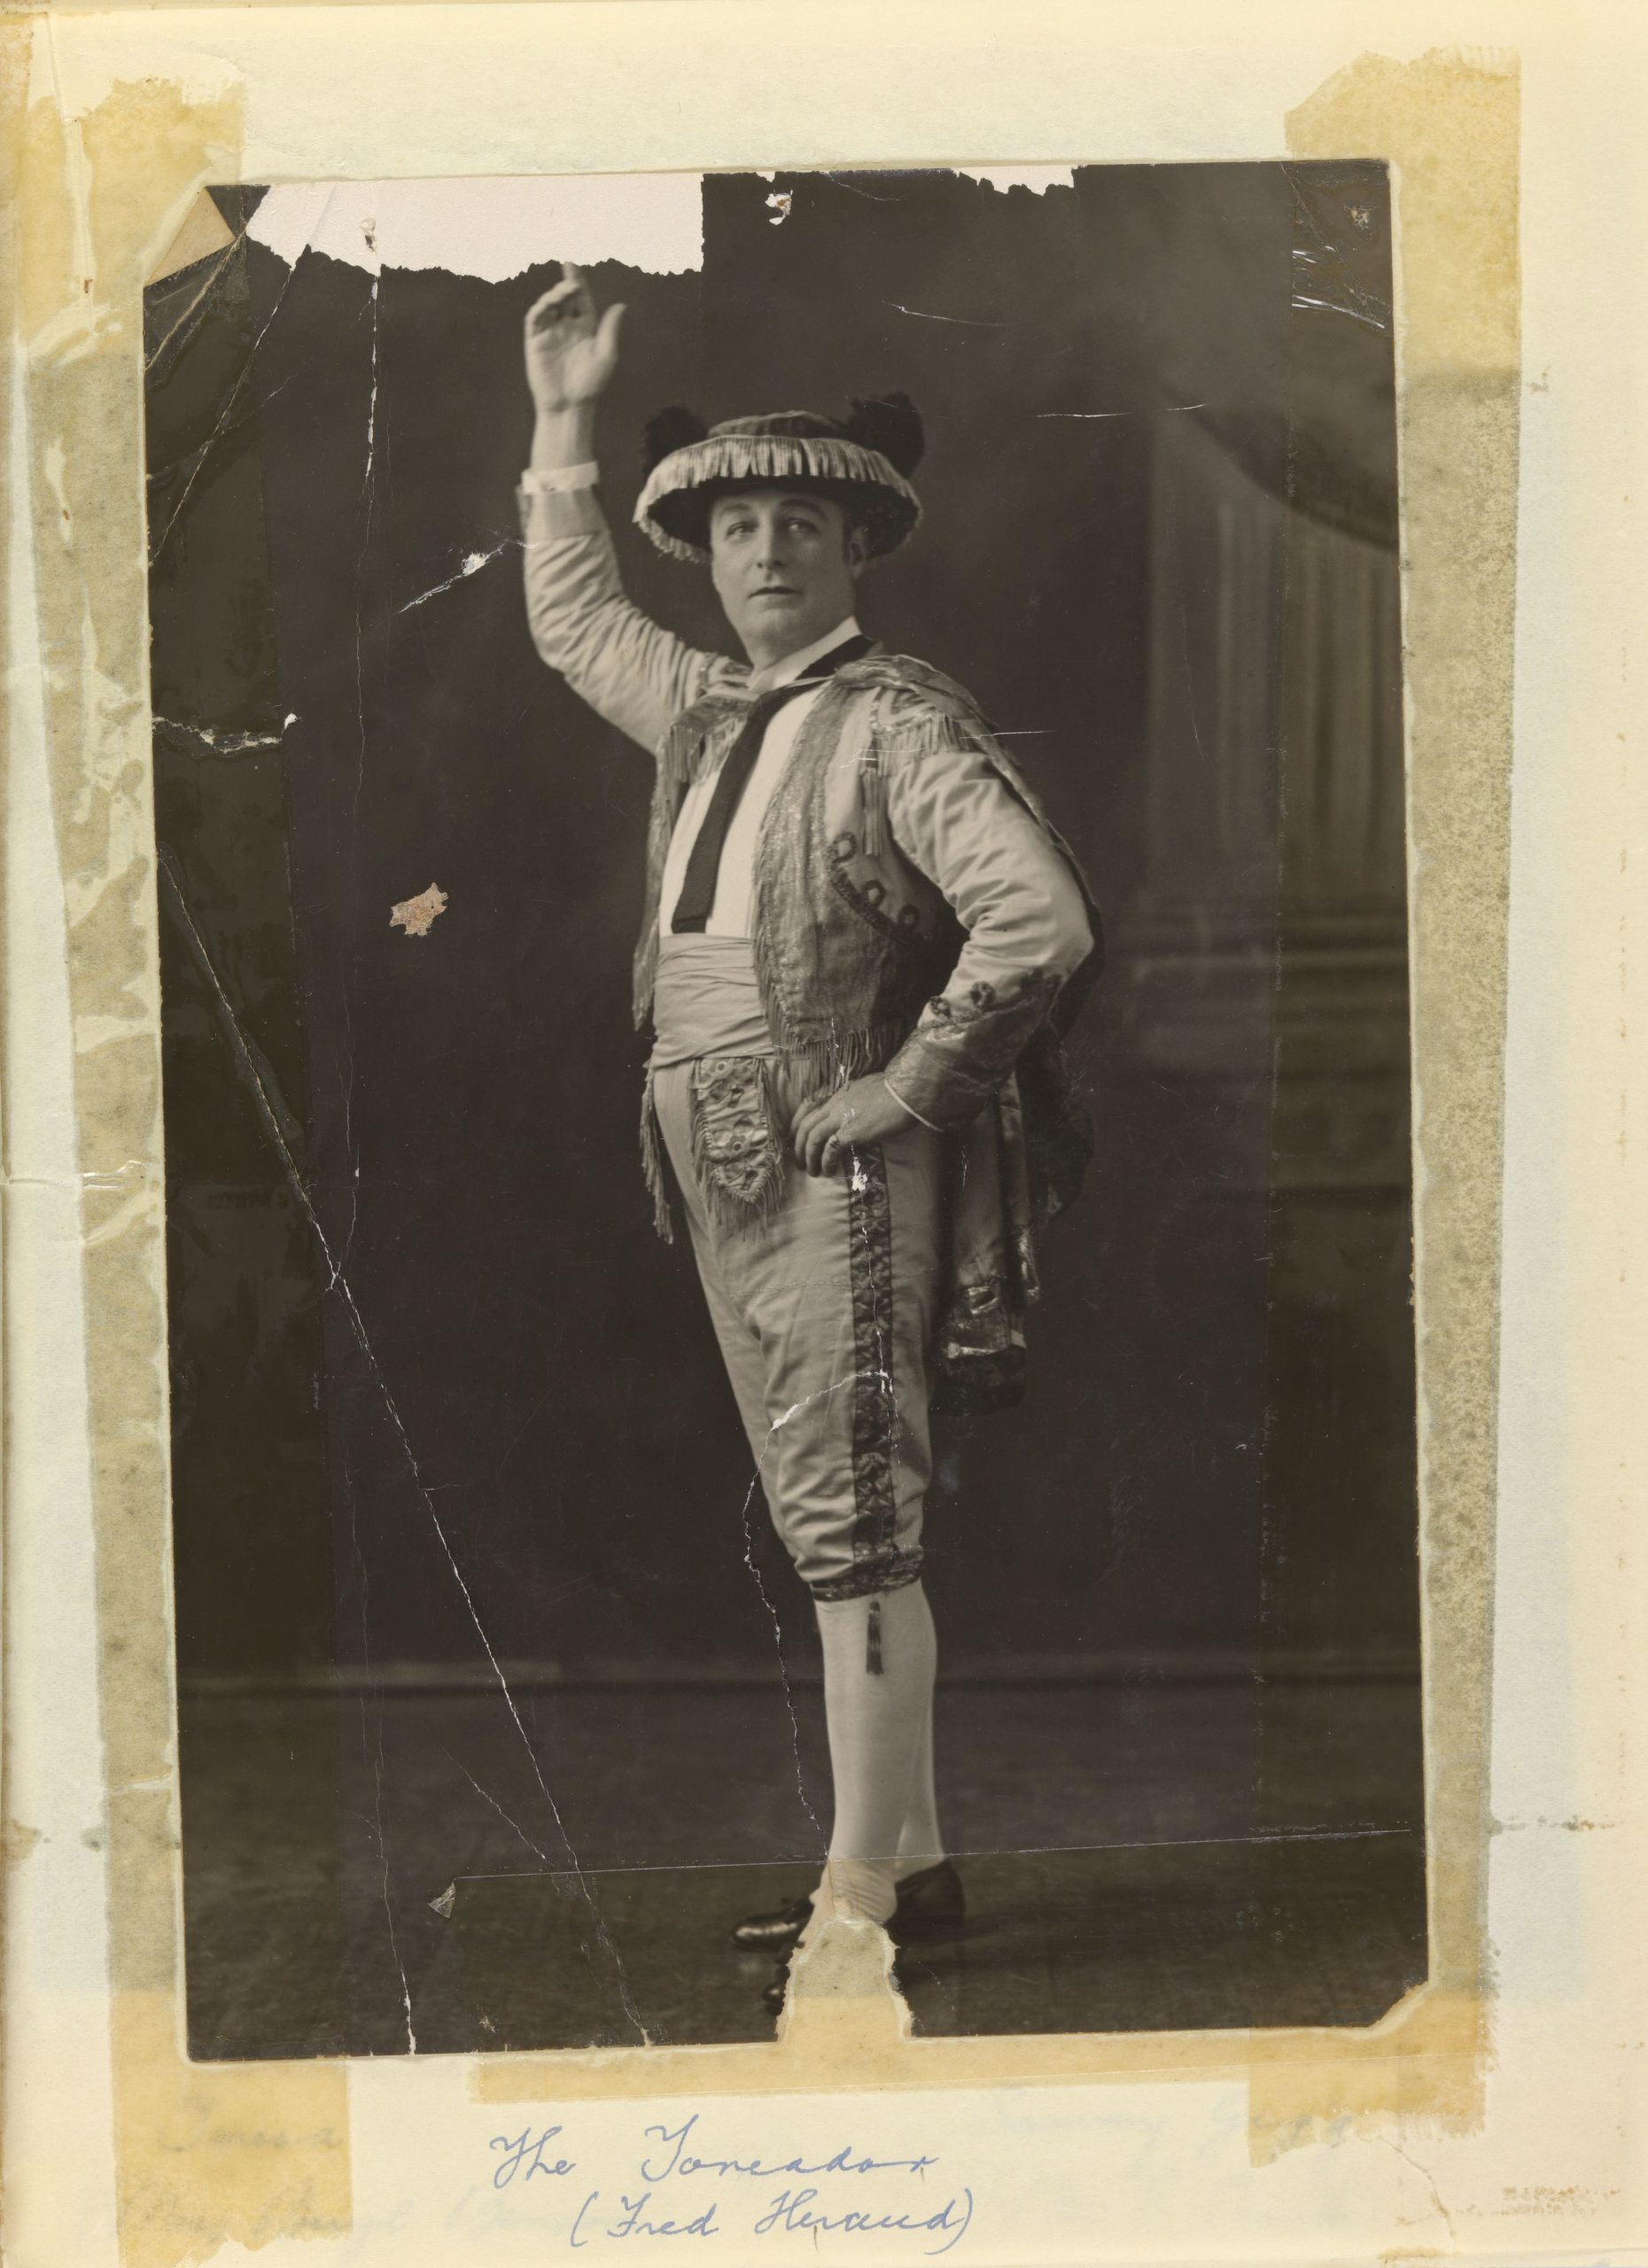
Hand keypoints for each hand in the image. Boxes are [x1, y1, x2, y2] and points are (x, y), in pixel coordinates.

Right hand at [524, 263, 625, 412]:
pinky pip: (534, 320)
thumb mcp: (606, 355)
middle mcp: (566, 327)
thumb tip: (621, 305)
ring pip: (548, 305)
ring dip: (554, 295)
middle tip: (570, 273)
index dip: (577, 282)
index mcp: (585, 327)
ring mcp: (550, 333)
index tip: (574, 266)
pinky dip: (539, 309)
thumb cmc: (590, 384)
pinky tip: (547, 304)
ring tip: (564, 290)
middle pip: (564, 297)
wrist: (570, 406)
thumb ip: (611, 330)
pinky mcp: (535, 342)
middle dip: (566, 283)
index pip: (580, 299)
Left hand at [790, 1077, 915, 1175]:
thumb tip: (860, 1108)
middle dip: (799, 1145)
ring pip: (813, 1138)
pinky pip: (831, 1149)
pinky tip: (828, 1170)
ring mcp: (842, 1117)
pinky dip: (826, 1162)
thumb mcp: (869, 1087)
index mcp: (839, 1094)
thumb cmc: (896, 1089)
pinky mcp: (852, 1131)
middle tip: (800, 1161)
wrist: (907, 1091)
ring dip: (809, 1157)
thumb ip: (858, 1098)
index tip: (795, 1137)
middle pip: (805, 1125)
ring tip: (811, 1171)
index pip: (808, 1107)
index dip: (797, 1124)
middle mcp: (836, 1104)